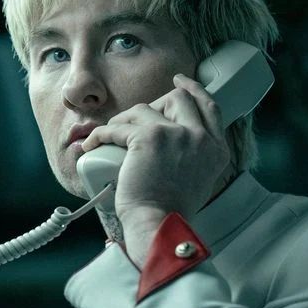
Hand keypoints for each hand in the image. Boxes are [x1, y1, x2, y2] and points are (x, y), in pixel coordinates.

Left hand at [80, 74, 230, 264]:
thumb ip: (193, 157)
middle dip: (152, 104)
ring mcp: (176, 135)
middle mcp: (201, 138)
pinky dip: (100, 135)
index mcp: (216, 149)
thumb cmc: (169, 210)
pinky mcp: (147, 138)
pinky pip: (116, 127)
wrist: (158, 224)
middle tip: (132, 118)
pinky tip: (91, 145)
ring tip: (110, 138)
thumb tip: (174, 143)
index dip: (193, 90)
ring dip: (121, 121)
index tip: (179, 82)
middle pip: (178, 98)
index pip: (209, 107)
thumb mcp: (196, 179)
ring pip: (142, 109)